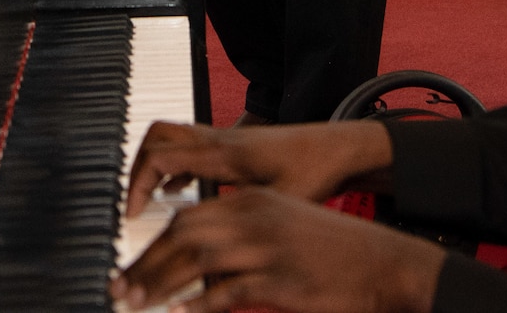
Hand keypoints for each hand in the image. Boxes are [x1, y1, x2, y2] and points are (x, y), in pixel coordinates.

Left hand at [110, 187, 444, 312]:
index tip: (131, 264)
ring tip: (133, 302)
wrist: (387, 264)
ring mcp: (269, 248)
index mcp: (255, 203)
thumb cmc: (336, 255)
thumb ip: (244, 239)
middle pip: (183, 234)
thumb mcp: (285, 232)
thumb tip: (198, 268)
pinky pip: (228, 291)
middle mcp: (257, 218)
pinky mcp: (282, 280)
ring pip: (197, 260)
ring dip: (159, 282)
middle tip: (118, 288)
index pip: (189, 216)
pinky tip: (180, 311)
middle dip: (145, 263)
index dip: (154, 241)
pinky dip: (200, 302)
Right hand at [124, 120, 392, 219]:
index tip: (133, 215)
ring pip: (172, 139)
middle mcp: (220, 140)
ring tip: (149, 202)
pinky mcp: (233, 145)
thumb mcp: (280, 208)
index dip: (138, 184)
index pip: (160, 156)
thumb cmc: (316, 172)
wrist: (340, 146)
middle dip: (137, 169)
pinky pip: (190, 146)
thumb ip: (246, 238)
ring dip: (154, 166)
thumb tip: (215, 279)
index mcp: (224, 154)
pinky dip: (174, 166)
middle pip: (157, 138)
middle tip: (134, 205)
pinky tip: (177, 193)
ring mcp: (226, 138)